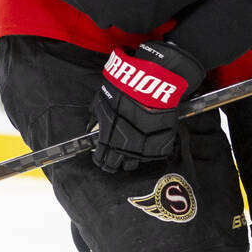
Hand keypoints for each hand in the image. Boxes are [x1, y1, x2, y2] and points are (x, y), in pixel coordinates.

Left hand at [92, 41, 204, 172]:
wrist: (150, 85)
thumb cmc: (123, 90)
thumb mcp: (101, 101)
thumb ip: (95, 117)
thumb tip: (91, 125)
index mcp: (107, 140)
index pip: (101, 160)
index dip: (99, 159)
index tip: (100, 157)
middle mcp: (124, 148)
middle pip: (115, 166)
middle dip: (112, 163)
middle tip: (113, 158)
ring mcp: (143, 149)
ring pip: (133, 164)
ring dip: (129, 159)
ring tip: (128, 152)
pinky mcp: (160, 146)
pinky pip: (151, 157)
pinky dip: (147, 153)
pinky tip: (144, 146)